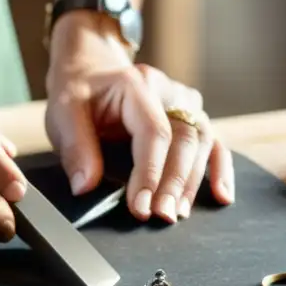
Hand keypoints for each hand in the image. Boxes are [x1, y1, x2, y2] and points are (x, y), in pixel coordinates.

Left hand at [45, 12, 233, 222]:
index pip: (154, 131)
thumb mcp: (63, 112)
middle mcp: (167, 91)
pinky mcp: (191, 117)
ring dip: (192, 181)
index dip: (150, 171)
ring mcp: (184, 103)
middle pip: (184, 138)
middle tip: (162, 216)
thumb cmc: (79, 92)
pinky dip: (219, 169)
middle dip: (174, 182)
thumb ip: (75, 148)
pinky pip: (213, 143)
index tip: (140, 206)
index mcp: (137, 85)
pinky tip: (222, 196)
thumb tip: (84, 188)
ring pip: (202, 142)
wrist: (91, 69)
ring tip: (178, 213)